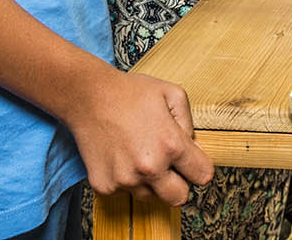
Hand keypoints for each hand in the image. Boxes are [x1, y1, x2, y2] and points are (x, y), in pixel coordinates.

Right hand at [66, 67, 214, 203]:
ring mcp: (125, 180)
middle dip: (179, 184)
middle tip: (169, 166)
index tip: (192, 163)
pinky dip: (126, 180)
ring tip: (139, 154)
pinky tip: (122, 157)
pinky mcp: (104, 187)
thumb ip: (190, 124)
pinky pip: (124, 193)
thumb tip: (194, 148)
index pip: (202, 176)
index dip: (199, 168)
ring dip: (151, 182)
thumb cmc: (130, 93)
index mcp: (171, 145)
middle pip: (179, 198)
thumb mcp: (173, 94)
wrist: (88, 97)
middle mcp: (150, 168)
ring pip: (150, 196)